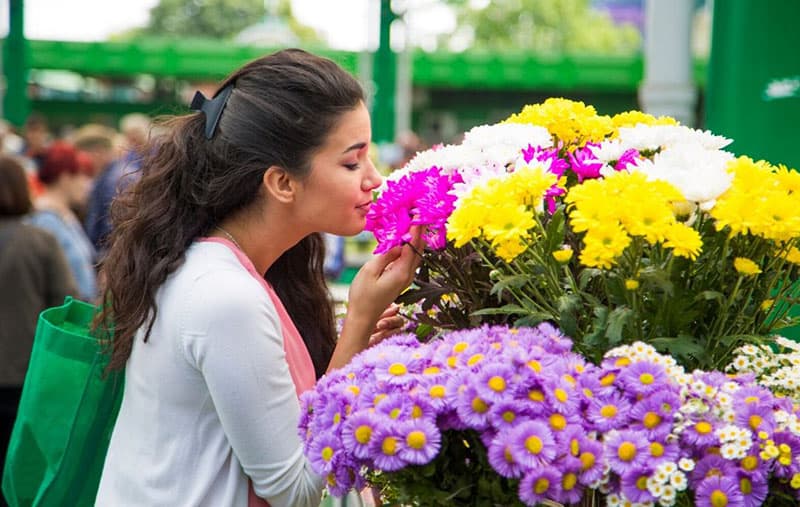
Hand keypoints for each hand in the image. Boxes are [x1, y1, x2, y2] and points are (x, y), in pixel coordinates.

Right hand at [327, 227, 423, 372]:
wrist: (362, 317)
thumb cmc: (362, 296)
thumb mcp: (370, 271)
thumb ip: (386, 256)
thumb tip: (398, 243)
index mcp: (402, 272)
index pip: (413, 246)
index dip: (416, 229)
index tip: (417, 215)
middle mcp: (407, 275)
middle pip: (419, 250)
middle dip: (419, 232)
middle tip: (418, 214)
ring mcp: (405, 279)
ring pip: (416, 255)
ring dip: (416, 239)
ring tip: (414, 223)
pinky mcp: (400, 280)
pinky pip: (409, 260)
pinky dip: (410, 248)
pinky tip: (405, 240)